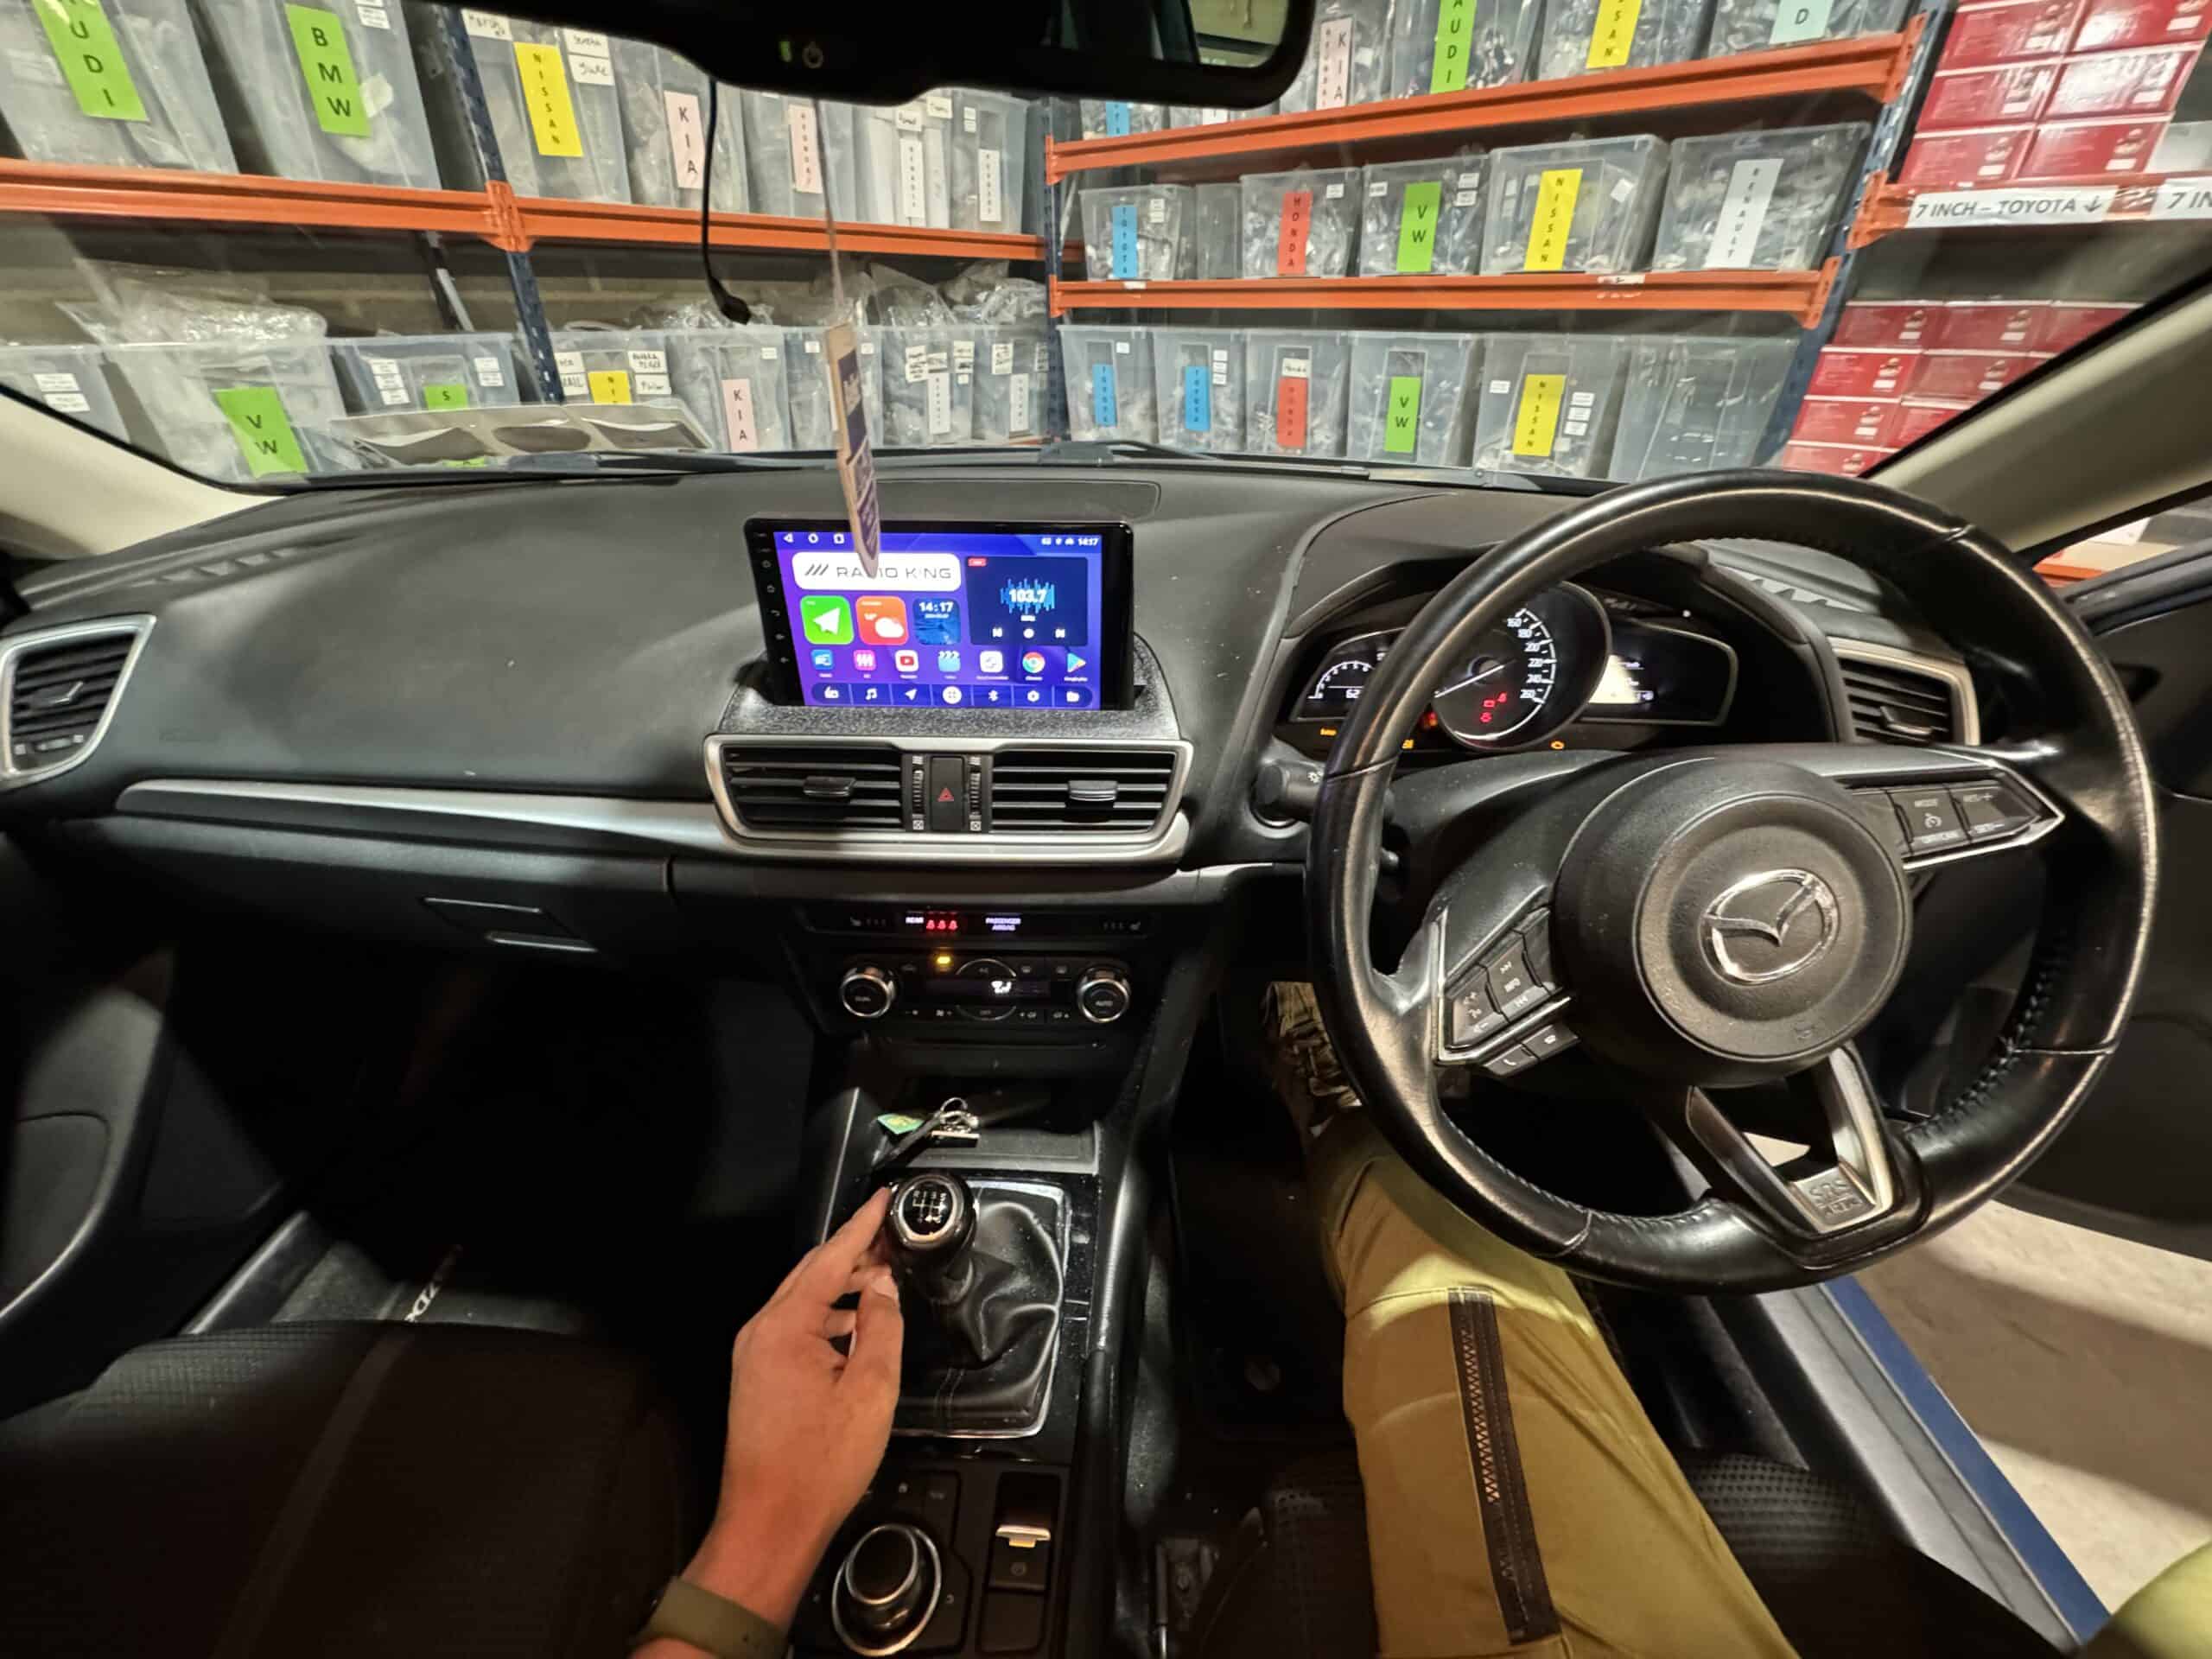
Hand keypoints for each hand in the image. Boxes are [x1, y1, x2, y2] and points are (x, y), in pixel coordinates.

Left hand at [678, 1187, 904, 1631]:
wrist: (769, 1524)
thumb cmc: (821, 1463)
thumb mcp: (870, 1391)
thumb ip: (881, 1327)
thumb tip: (882, 1284)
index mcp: (784, 1327)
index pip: (828, 1259)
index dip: (860, 1227)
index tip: (884, 1199)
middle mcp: (760, 1332)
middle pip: (809, 1275)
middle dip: (851, 1254)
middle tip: (891, 1237)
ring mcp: (753, 1356)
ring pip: (801, 1303)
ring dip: (840, 1289)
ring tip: (882, 1281)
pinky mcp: (757, 1379)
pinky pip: (794, 1329)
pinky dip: (827, 1318)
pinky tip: (855, 1329)